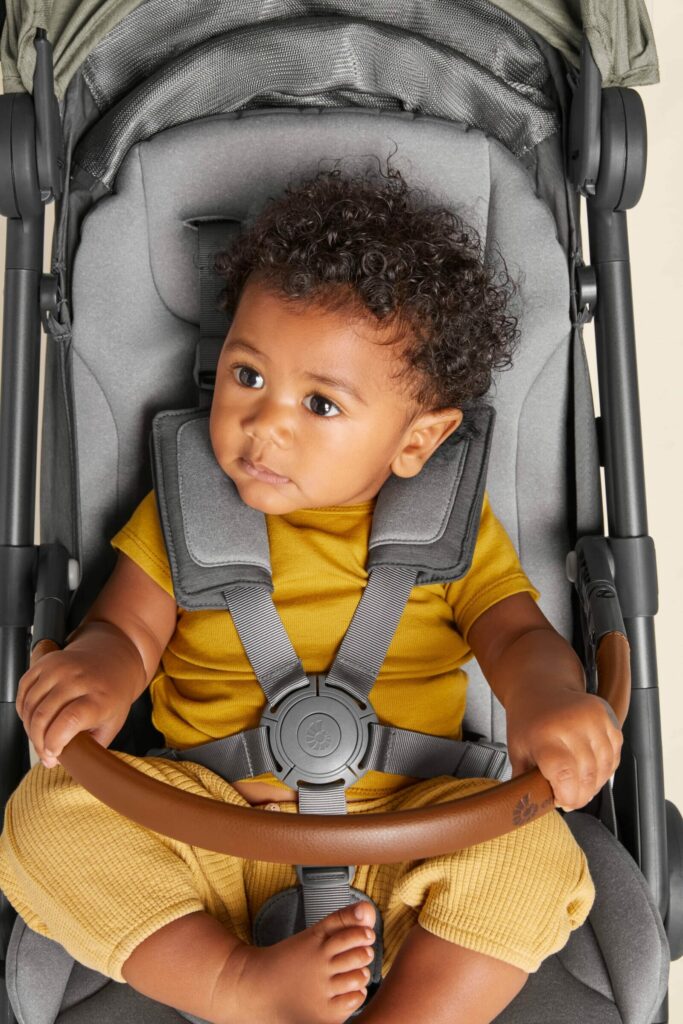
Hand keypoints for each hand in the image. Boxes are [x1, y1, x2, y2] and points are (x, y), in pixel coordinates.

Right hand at [16, 644, 140, 768]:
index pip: (69, 720)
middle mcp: (78, 678)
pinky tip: (34, 719)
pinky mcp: (45, 662)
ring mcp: (60, 667)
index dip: (55, 742)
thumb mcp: (112, 724)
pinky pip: (23, 691)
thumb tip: (67, 765)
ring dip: (30, 728)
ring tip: (41, 738)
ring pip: (30, 705)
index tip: (54, 755)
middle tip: (47, 755)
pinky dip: (24, 710)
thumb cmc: (112, 695)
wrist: (113, 660)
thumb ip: (91, 746)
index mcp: (99, 696)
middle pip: (44, 715)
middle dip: (39, 743)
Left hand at [505, 682, 622, 811]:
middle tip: (569, 798)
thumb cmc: (527, 720)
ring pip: (603, 769)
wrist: (540, 685)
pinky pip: (614, 755)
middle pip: (586, 776)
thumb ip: (525, 781)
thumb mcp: (517, 750)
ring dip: (594, 785)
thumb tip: (530, 809)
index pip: (564, 775)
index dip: (566, 796)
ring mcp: (593, 719)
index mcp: (545, 733)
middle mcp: (571, 724)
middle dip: (579, 795)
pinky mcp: (607, 717)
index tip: (559, 800)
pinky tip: (590, 769)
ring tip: (579, 785)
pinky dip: (605, 768)